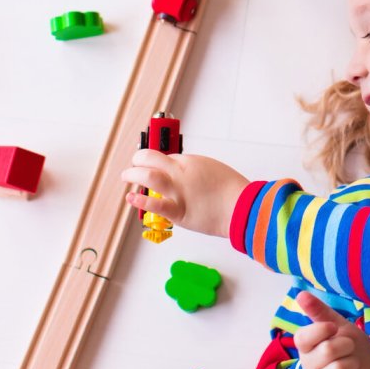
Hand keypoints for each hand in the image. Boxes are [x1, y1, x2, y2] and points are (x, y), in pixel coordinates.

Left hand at [119, 150, 248, 237]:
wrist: (242, 207)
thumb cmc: (234, 191)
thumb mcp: (213, 170)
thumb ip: (195, 171)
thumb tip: (183, 175)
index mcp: (191, 162)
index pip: (163, 157)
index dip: (154, 161)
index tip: (150, 164)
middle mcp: (181, 173)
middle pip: (150, 159)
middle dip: (137, 161)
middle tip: (133, 166)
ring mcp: (178, 192)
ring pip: (147, 176)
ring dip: (133, 175)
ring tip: (127, 178)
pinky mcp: (178, 211)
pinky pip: (155, 204)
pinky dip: (140, 201)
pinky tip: (131, 198)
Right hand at [294, 291, 369, 368]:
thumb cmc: (349, 345)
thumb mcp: (337, 324)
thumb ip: (319, 311)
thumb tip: (300, 294)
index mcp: (307, 346)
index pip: (303, 338)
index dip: (322, 330)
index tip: (334, 328)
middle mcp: (309, 365)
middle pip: (328, 351)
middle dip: (347, 346)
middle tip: (349, 348)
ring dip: (354, 363)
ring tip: (353, 363)